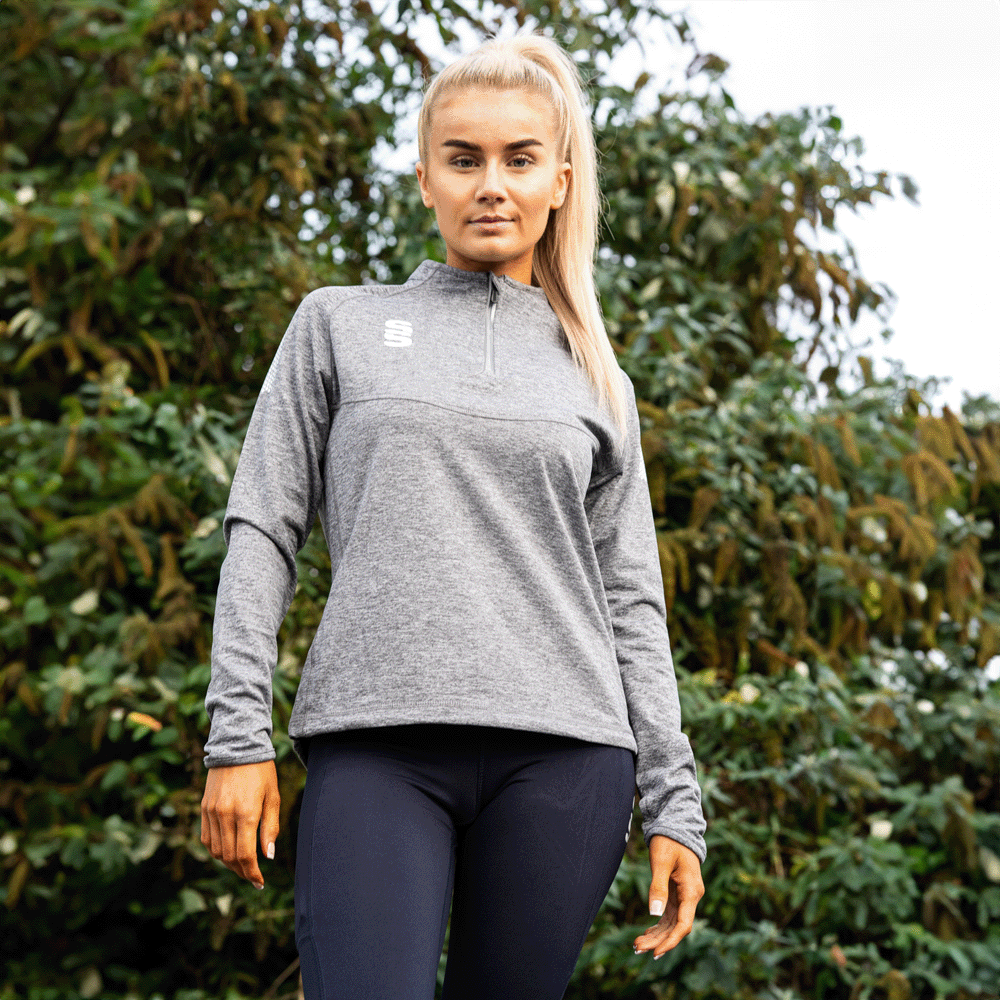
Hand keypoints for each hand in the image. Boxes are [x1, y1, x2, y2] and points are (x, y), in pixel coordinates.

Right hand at [200, 760, 279, 889]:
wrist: (237, 746)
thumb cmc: (261, 771)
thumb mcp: (272, 796)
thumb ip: (270, 827)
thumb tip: (267, 856)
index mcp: (246, 813)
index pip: (245, 855)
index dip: (252, 873)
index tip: (260, 882)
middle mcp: (225, 815)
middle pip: (230, 857)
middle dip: (242, 872)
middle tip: (253, 878)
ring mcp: (212, 812)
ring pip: (216, 851)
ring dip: (229, 863)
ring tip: (243, 867)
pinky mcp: (204, 808)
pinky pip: (207, 838)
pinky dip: (216, 850)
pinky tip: (228, 852)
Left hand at [633, 835, 703, 958]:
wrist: (676, 826)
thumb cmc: (669, 842)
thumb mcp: (660, 862)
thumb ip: (658, 887)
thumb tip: (654, 914)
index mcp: (691, 891)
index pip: (684, 924)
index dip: (670, 940)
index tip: (655, 952)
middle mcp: (691, 896)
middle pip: (676, 927)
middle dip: (658, 940)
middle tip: (636, 948)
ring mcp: (685, 896)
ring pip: (672, 922)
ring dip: (657, 934)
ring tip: (637, 945)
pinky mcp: (678, 892)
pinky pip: (670, 914)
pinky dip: (659, 924)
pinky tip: (647, 932)